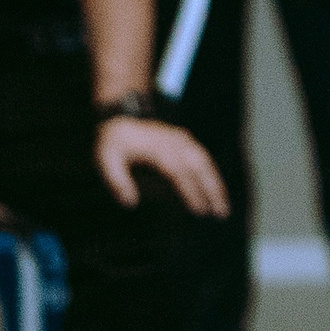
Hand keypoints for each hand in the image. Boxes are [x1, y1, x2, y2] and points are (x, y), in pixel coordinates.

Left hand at [96, 115, 227, 217]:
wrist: (119, 116)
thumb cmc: (112, 143)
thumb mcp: (106, 161)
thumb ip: (117, 182)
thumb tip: (131, 204)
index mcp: (158, 149)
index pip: (179, 172)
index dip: (190, 191)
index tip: (200, 211)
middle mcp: (174, 142)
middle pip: (200, 166)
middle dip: (213, 190)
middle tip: (222, 214)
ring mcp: (181, 139)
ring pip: (205, 161)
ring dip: (216, 183)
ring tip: (223, 206)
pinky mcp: (184, 140)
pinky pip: (202, 157)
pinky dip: (211, 173)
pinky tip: (215, 189)